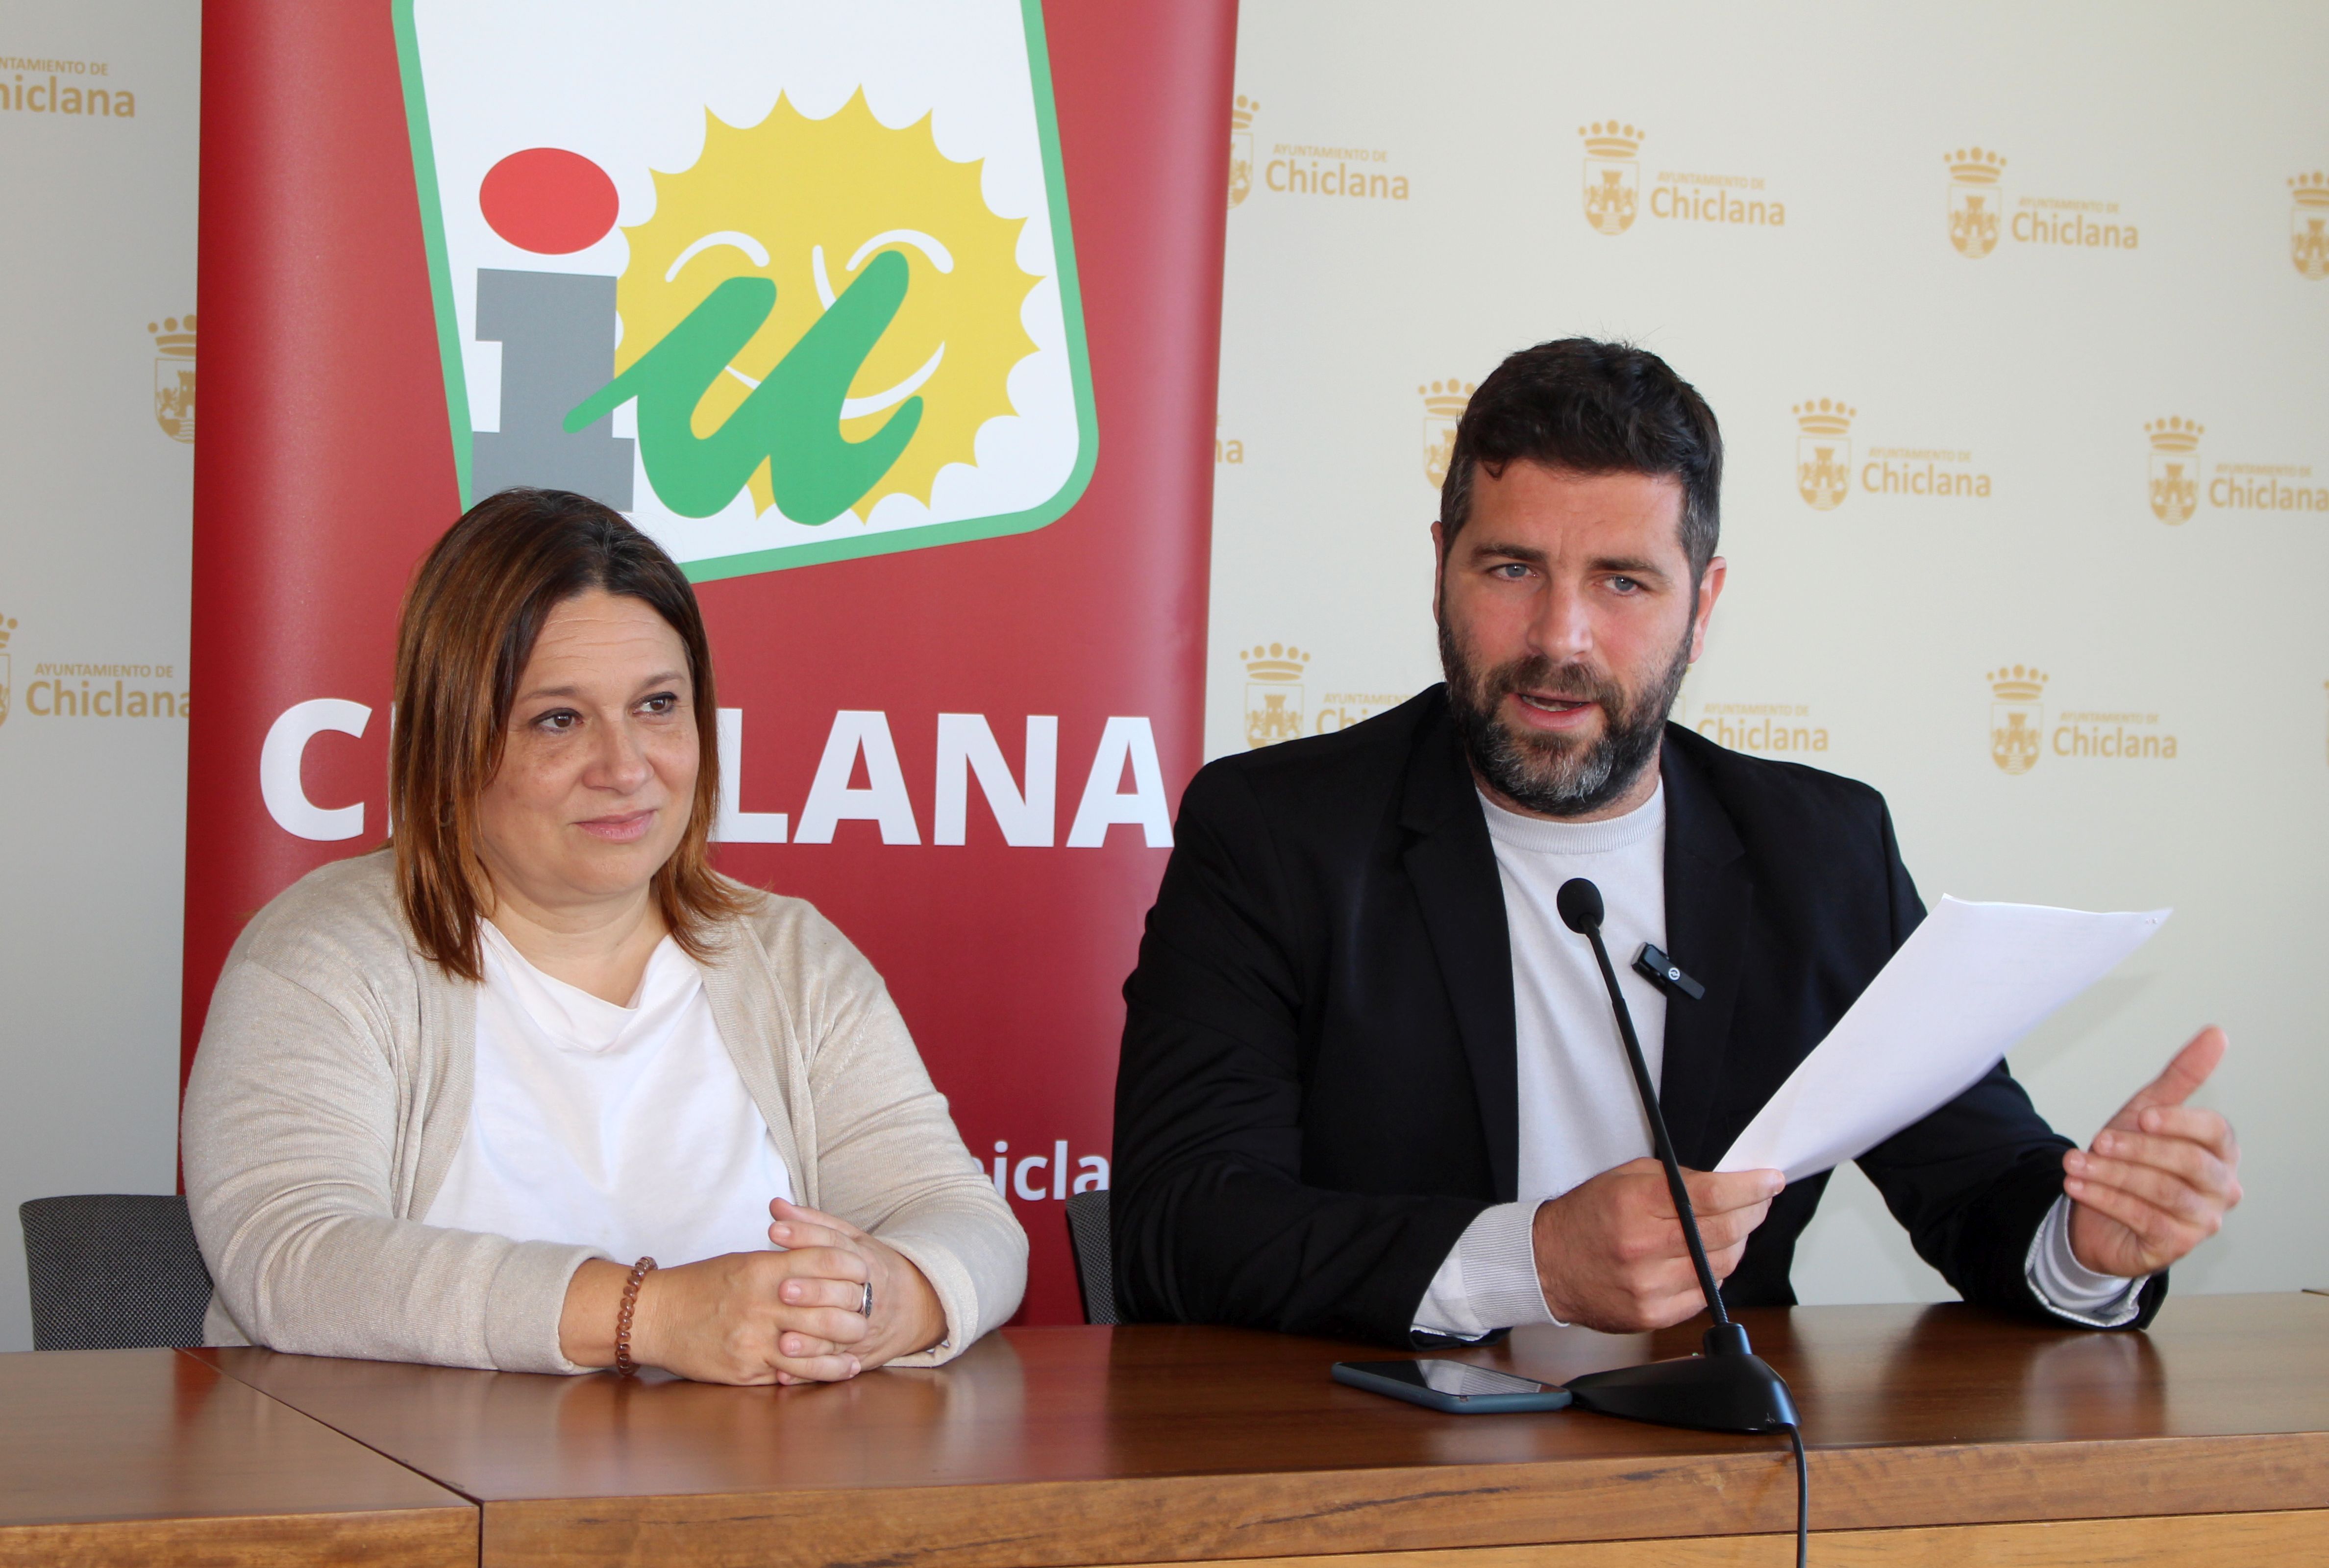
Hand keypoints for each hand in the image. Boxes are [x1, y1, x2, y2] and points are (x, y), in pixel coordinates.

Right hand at [551, 1201, 942, 1385]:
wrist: (654, 1315)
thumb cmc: (701, 1284)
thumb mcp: (742, 1261)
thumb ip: (781, 1259)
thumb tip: (823, 1256)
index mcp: (762, 1268)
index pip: (822, 1261)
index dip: (850, 1267)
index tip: (866, 1272)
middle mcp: (761, 1303)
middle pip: (826, 1307)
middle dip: (855, 1309)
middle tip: (873, 1310)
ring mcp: (753, 1339)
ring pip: (813, 1345)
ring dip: (844, 1346)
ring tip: (862, 1345)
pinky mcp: (745, 1369)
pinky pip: (791, 1374)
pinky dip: (820, 1372)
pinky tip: (840, 1370)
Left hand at [758, 1199, 946, 1376]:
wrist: (915, 1307)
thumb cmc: (871, 1268)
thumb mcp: (851, 1240)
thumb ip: (813, 1223)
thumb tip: (775, 1204)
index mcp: (865, 1259)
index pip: (835, 1243)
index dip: (805, 1235)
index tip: (774, 1230)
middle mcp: (868, 1294)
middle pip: (842, 1292)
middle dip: (813, 1291)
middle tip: (782, 1290)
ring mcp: (865, 1327)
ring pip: (839, 1334)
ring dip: (810, 1339)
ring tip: (782, 1339)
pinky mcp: (857, 1356)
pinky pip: (834, 1367)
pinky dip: (809, 1371)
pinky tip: (783, 1372)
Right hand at [1531, 1158, 1783, 1332]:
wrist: (1548, 1264)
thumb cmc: (1587, 1217)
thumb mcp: (1626, 1178)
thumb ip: (1678, 1181)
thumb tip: (1731, 1187)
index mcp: (1636, 1204)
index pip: (1713, 1196)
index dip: (1750, 1189)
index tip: (1769, 1182)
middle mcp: (1644, 1247)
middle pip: (1726, 1232)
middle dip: (1752, 1213)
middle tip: (1757, 1202)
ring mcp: (1650, 1286)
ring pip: (1723, 1266)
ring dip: (1737, 1244)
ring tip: (1729, 1229)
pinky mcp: (1654, 1315)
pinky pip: (1706, 1294)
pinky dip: (1714, 1273)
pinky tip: (1703, 1258)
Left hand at [2065, 1027, 2241, 1278]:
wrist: (2100, 1211)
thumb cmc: (2133, 1157)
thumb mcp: (2148, 1112)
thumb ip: (2182, 1076)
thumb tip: (2216, 1033)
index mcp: (2221, 1152)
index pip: (2217, 1132)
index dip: (2180, 1123)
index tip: (2142, 1116)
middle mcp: (2223, 1188)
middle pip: (2190, 1164)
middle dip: (2138, 1150)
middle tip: (2098, 1139)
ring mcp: (2203, 1220)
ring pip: (2164, 1192)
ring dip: (2113, 1175)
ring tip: (2073, 1163)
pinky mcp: (2175, 1246)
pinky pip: (2144, 1220)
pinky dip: (2106, 1199)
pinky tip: (2076, 1186)